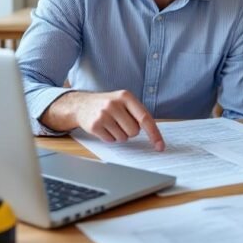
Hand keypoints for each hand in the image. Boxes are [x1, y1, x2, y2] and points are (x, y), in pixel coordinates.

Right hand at [41, 90, 164, 150]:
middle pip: (134, 131)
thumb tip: (154, 135)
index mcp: (126, 96)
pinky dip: (110, 137)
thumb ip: (138, 113)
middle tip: (121, 122)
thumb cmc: (108, 105)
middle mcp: (114, 104)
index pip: (145, 118)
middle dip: (130, 131)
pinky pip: (111, 141)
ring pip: (123, 138)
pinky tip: (103, 128)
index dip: (154, 134)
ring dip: (119, 135)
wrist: (81, 104)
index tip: (160, 146)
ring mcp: (103, 115)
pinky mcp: (95, 125)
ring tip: (111, 124)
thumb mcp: (123, 101)